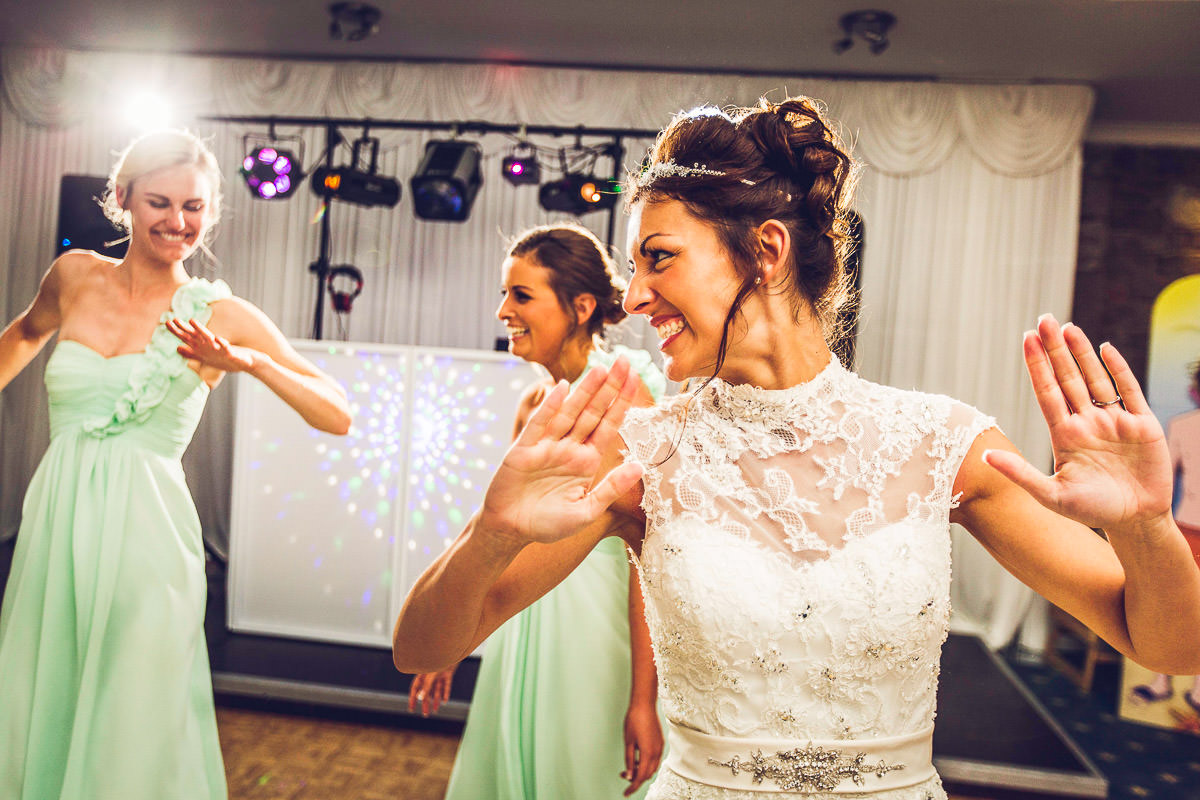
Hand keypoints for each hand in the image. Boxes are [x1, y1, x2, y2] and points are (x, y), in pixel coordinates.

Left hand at [166, 318, 255, 372]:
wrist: (246, 362)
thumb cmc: (225, 359)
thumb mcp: (205, 358)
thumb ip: (191, 353)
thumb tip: (177, 348)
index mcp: (203, 347)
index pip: (187, 337)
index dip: (177, 331)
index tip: (166, 323)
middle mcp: (210, 344)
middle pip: (195, 335)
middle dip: (184, 328)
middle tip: (174, 319)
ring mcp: (220, 348)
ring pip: (209, 338)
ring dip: (201, 330)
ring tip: (193, 321)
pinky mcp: (231, 353)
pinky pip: (226, 347)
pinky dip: (222, 343)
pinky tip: (218, 339)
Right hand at [407, 664, 456, 716]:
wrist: (451, 650)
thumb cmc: (438, 660)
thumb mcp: (431, 675)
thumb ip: (426, 686)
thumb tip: (420, 699)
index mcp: (422, 674)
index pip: (415, 689)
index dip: (413, 699)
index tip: (411, 709)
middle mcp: (430, 675)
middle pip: (426, 692)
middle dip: (426, 703)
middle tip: (425, 715)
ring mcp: (439, 674)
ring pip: (436, 690)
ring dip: (436, 700)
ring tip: (435, 711)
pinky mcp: (448, 674)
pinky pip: (446, 685)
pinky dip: (445, 693)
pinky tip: (445, 701)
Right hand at [479, 357, 643, 544]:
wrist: (510, 531)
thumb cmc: (548, 524)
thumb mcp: (587, 511)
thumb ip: (612, 488)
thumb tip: (640, 466)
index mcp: (587, 460)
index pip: (609, 425)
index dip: (622, 402)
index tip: (636, 378)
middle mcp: (569, 448)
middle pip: (593, 412)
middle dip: (609, 387)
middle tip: (624, 361)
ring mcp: (547, 445)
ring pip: (570, 412)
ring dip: (585, 391)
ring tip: (600, 368)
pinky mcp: (524, 449)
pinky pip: (540, 424)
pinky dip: (550, 407)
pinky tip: (562, 388)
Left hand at [622, 701, 662, 795]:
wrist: (644, 704)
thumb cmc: (634, 720)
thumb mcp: (628, 742)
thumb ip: (629, 760)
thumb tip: (629, 775)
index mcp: (648, 753)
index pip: (640, 777)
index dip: (632, 787)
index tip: (626, 793)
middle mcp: (656, 752)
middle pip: (647, 774)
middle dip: (636, 778)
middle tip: (624, 776)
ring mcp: (660, 747)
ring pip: (652, 768)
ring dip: (642, 771)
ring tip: (630, 767)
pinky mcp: (660, 743)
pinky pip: (655, 759)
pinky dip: (647, 764)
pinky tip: (638, 759)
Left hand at [984, 315, 1172, 531]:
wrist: (1136, 522)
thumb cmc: (1093, 511)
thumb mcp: (1052, 495)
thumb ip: (1020, 475)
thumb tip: (984, 458)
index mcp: (1064, 435)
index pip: (1047, 392)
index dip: (1037, 366)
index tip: (1026, 339)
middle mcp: (1087, 422)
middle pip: (1068, 378)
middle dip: (1055, 349)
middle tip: (1043, 319)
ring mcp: (1114, 421)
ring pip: (1095, 379)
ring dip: (1082, 352)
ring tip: (1067, 327)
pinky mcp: (1143, 425)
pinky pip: (1129, 391)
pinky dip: (1119, 370)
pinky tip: (1106, 348)